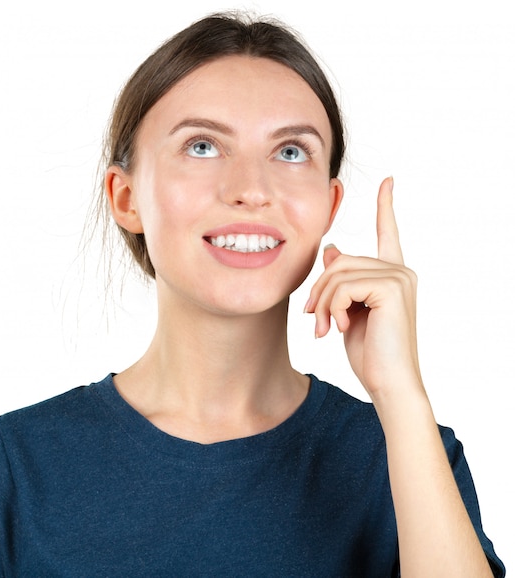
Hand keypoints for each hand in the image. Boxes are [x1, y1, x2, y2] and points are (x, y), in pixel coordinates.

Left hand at [305, 177, 421, 400]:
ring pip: (338, 272)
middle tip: (314, 319)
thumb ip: (342, 279)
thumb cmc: (370, 352)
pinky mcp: (392, 287)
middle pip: (340, 260)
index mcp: (391, 274)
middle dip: (320, 290)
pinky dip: (333, 307)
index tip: (388, 181)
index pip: (388, 233)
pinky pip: (344, 285)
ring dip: (323, 302)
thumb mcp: (348, 310)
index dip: (385, 206)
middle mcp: (399, 271)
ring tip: (325, 328)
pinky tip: (341, 328)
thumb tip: (331, 248)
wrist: (388, 383)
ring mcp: (398, 277)